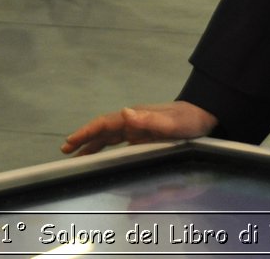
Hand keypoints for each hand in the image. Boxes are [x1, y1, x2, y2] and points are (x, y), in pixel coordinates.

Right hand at [60, 101, 215, 156]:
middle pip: (103, 130)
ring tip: (76, 157)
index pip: (105, 124)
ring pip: (109, 137)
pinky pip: (120, 142)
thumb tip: (124, 113)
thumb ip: (150, 120)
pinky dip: (107, 149)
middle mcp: (133, 121)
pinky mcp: (144, 135)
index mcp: (136, 118)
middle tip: (65, 151)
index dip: (87, 132)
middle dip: (84, 139)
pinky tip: (103, 158)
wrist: (204, 115)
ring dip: (92, 145)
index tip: (70, 142)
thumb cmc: (189, 121)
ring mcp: (138, 128)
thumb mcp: (173, 124)